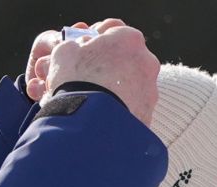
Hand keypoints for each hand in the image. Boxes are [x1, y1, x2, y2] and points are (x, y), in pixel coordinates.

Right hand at [26, 19, 159, 125]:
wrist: (90, 122)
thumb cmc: (76, 80)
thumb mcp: (66, 51)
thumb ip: (78, 45)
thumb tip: (83, 48)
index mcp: (129, 39)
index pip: (116, 34)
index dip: (99, 44)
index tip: (87, 54)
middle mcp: (147, 62)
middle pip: (127, 61)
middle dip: (111, 69)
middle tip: (91, 80)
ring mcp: (151, 90)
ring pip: (133, 87)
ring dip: (118, 92)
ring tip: (97, 103)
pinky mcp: (149, 114)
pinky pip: (134, 109)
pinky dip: (121, 112)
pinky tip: (104, 118)